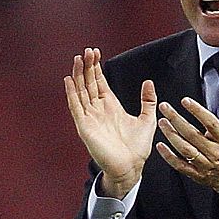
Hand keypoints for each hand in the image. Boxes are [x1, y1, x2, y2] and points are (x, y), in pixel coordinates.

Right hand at [64, 48, 155, 196]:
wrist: (131, 168)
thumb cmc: (137, 148)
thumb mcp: (147, 120)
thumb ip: (147, 101)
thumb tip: (148, 82)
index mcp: (111, 106)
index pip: (99, 82)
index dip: (96, 67)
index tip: (94, 52)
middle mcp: (98, 110)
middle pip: (89, 83)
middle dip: (87, 67)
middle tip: (86, 51)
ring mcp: (90, 118)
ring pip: (81, 92)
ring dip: (79, 76)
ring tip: (78, 59)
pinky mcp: (85, 127)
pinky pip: (76, 107)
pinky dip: (72, 94)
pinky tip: (69, 80)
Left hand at [155, 72, 218, 191]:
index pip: (210, 122)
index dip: (198, 111)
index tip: (185, 101)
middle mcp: (213, 150)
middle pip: (193, 135)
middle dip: (177, 120)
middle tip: (164, 108)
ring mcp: (204, 163)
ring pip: (186, 149)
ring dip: (172, 136)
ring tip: (162, 123)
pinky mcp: (195, 173)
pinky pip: (180, 165)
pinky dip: (169, 156)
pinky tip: (160, 146)